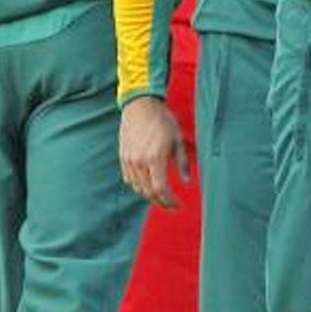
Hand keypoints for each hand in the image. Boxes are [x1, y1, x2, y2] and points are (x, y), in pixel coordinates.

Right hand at [119, 94, 190, 208]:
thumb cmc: (163, 121)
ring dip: (149, 195)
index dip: (169, 201)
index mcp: (155, 158)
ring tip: (161, 197)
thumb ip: (183, 163)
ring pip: (138, 187)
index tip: (177, 205)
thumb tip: (187, 182)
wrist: (141, 106)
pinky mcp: (123, 157)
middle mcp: (139, 161)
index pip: (160, 188)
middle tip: (170, 205)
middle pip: (148, 191)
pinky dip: (139, 186)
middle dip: (160, 202)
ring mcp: (129, 160)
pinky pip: (129, 179)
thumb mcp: (178, 141)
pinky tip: (148, 186)